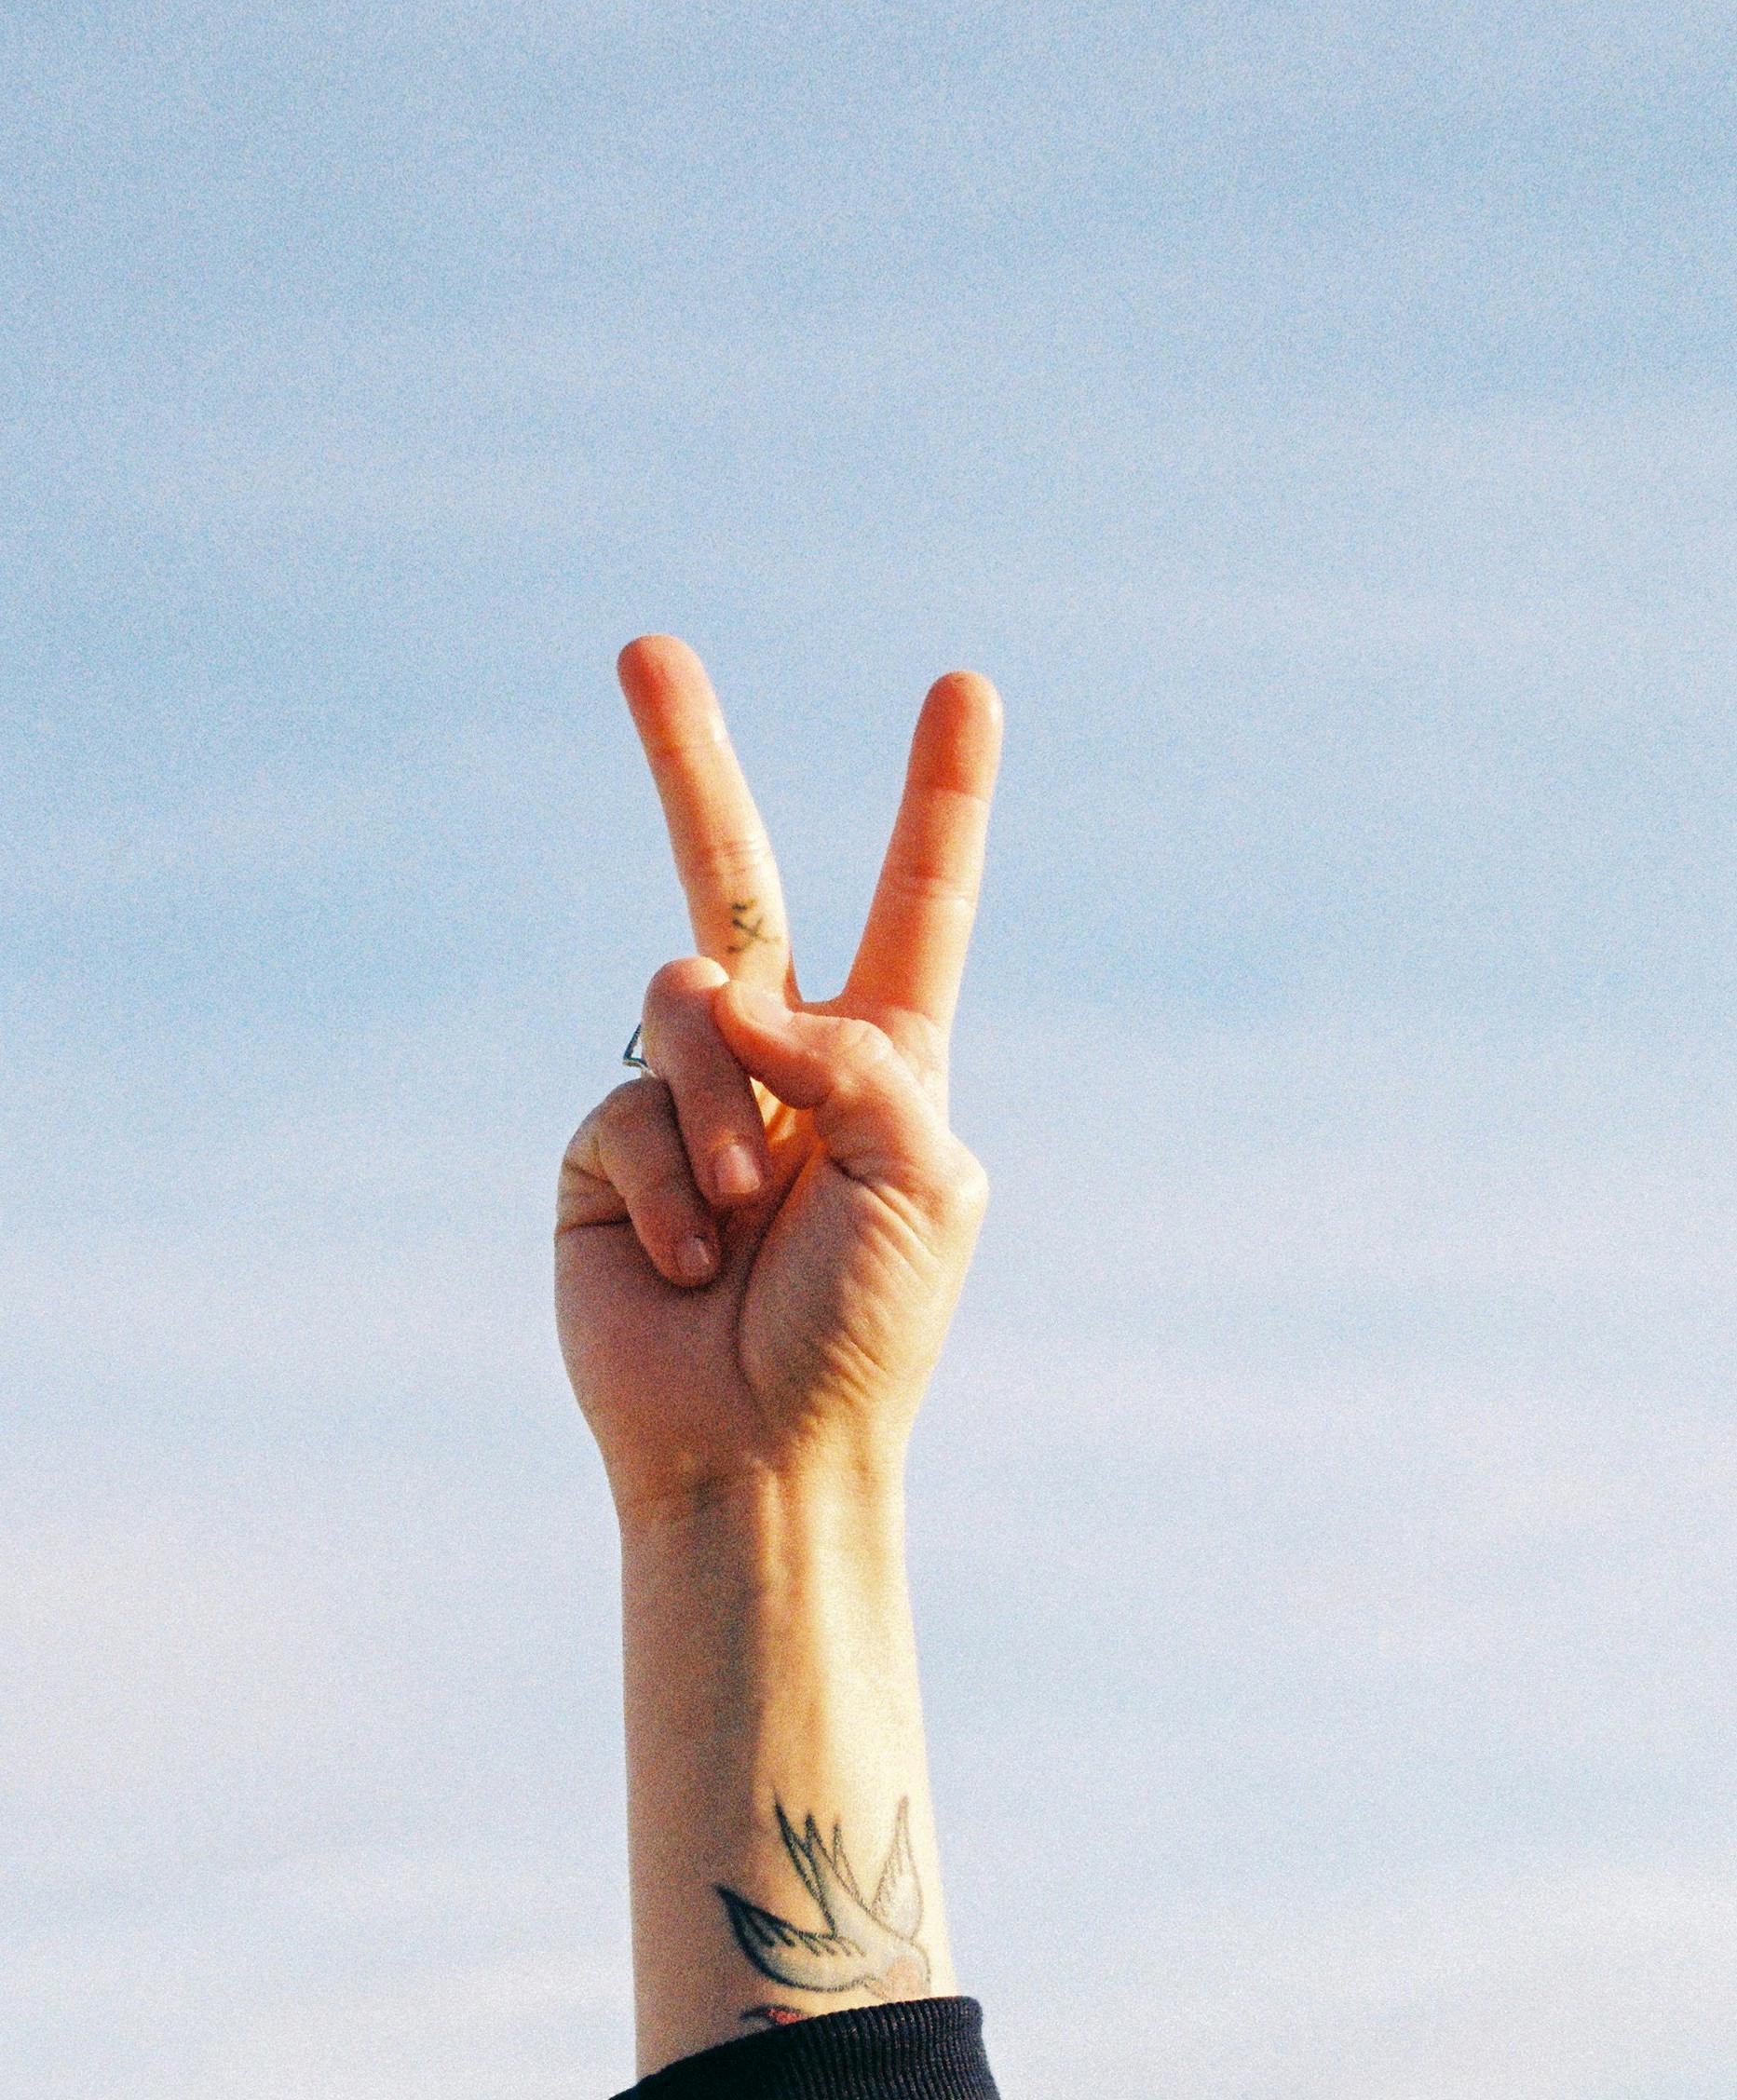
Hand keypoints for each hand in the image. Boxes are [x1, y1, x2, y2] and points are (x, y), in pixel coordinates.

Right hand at [556, 635, 1000, 1521]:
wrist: (761, 1450)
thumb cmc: (865, 1327)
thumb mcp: (923, 1176)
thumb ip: (858, 1056)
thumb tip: (731, 1001)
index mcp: (885, 1061)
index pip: (919, 904)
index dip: (941, 800)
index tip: (965, 689)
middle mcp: (780, 1060)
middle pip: (732, 880)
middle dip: (687, 763)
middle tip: (645, 649)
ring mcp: (685, 1098)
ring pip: (688, 999)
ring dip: (728, 1107)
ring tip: (749, 1215)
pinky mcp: (604, 1148)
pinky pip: (630, 1100)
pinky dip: (674, 1176)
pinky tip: (693, 1260)